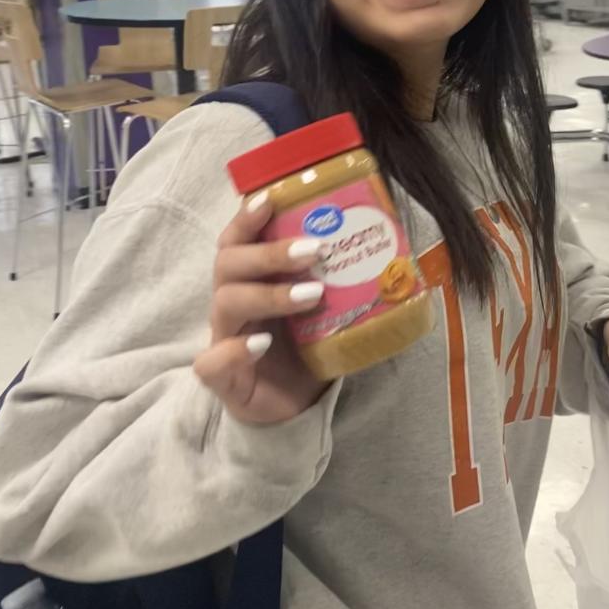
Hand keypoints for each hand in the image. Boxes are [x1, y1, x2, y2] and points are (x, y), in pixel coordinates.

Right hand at [193, 192, 328, 423]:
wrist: (292, 409)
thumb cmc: (305, 349)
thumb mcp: (323, 310)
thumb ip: (341, 281)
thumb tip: (396, 252)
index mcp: (250, 281)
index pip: (237, 240)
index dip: (247, 219)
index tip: (270, 200)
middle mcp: (232, 304)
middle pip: (229, 264)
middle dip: (270, 252)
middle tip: (314, 250)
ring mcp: (224, 339)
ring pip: (228, 303)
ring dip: (269, 294)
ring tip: (312, 294)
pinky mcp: (224, 379)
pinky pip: (212, 362)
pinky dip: (234, 351)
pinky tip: (261, 345)